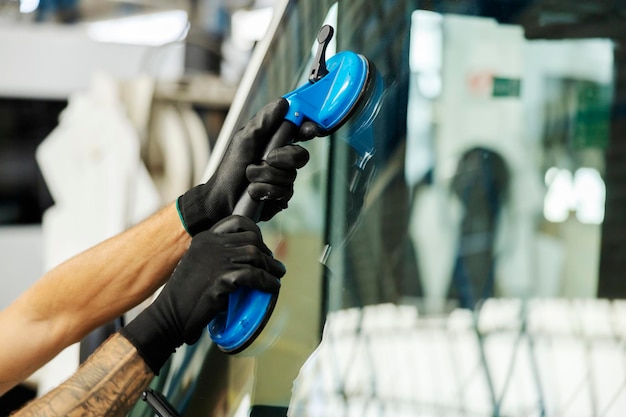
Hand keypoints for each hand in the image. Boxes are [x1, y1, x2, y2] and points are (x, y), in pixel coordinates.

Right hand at [120, 215, 284, 373]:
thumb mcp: (199, 266)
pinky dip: (267, 282)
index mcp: (204, 238)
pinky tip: (273, 288)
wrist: (168, 316)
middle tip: (273, 265)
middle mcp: (211, 244)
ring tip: (277, 276)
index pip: (236, 222)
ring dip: (270, 266)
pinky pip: (254, 275)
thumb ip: (218, 258)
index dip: (254, 231)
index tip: (261, 246)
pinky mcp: (221, 278)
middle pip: (251, 238)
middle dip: (266, 251)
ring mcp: (216, 259)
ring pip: (255, 255)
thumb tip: (246, 261)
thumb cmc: (184, 297)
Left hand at [177, 98, 310, 234]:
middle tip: (267, 159)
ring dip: (266, 176)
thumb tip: (283, 102)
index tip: (308, 130)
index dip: (308, 129)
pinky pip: (284, 192)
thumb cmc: (231, 168)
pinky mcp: (281, 197)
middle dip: (282, 158)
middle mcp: (282, 160)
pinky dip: (265, 191)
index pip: (299, 133)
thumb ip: (264, 121)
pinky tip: (254, 191)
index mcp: (275, 142)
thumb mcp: (245, 139)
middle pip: (301, 156)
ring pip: (290, 176)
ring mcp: (283, 179)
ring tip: (250, 178)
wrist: (222, 199)